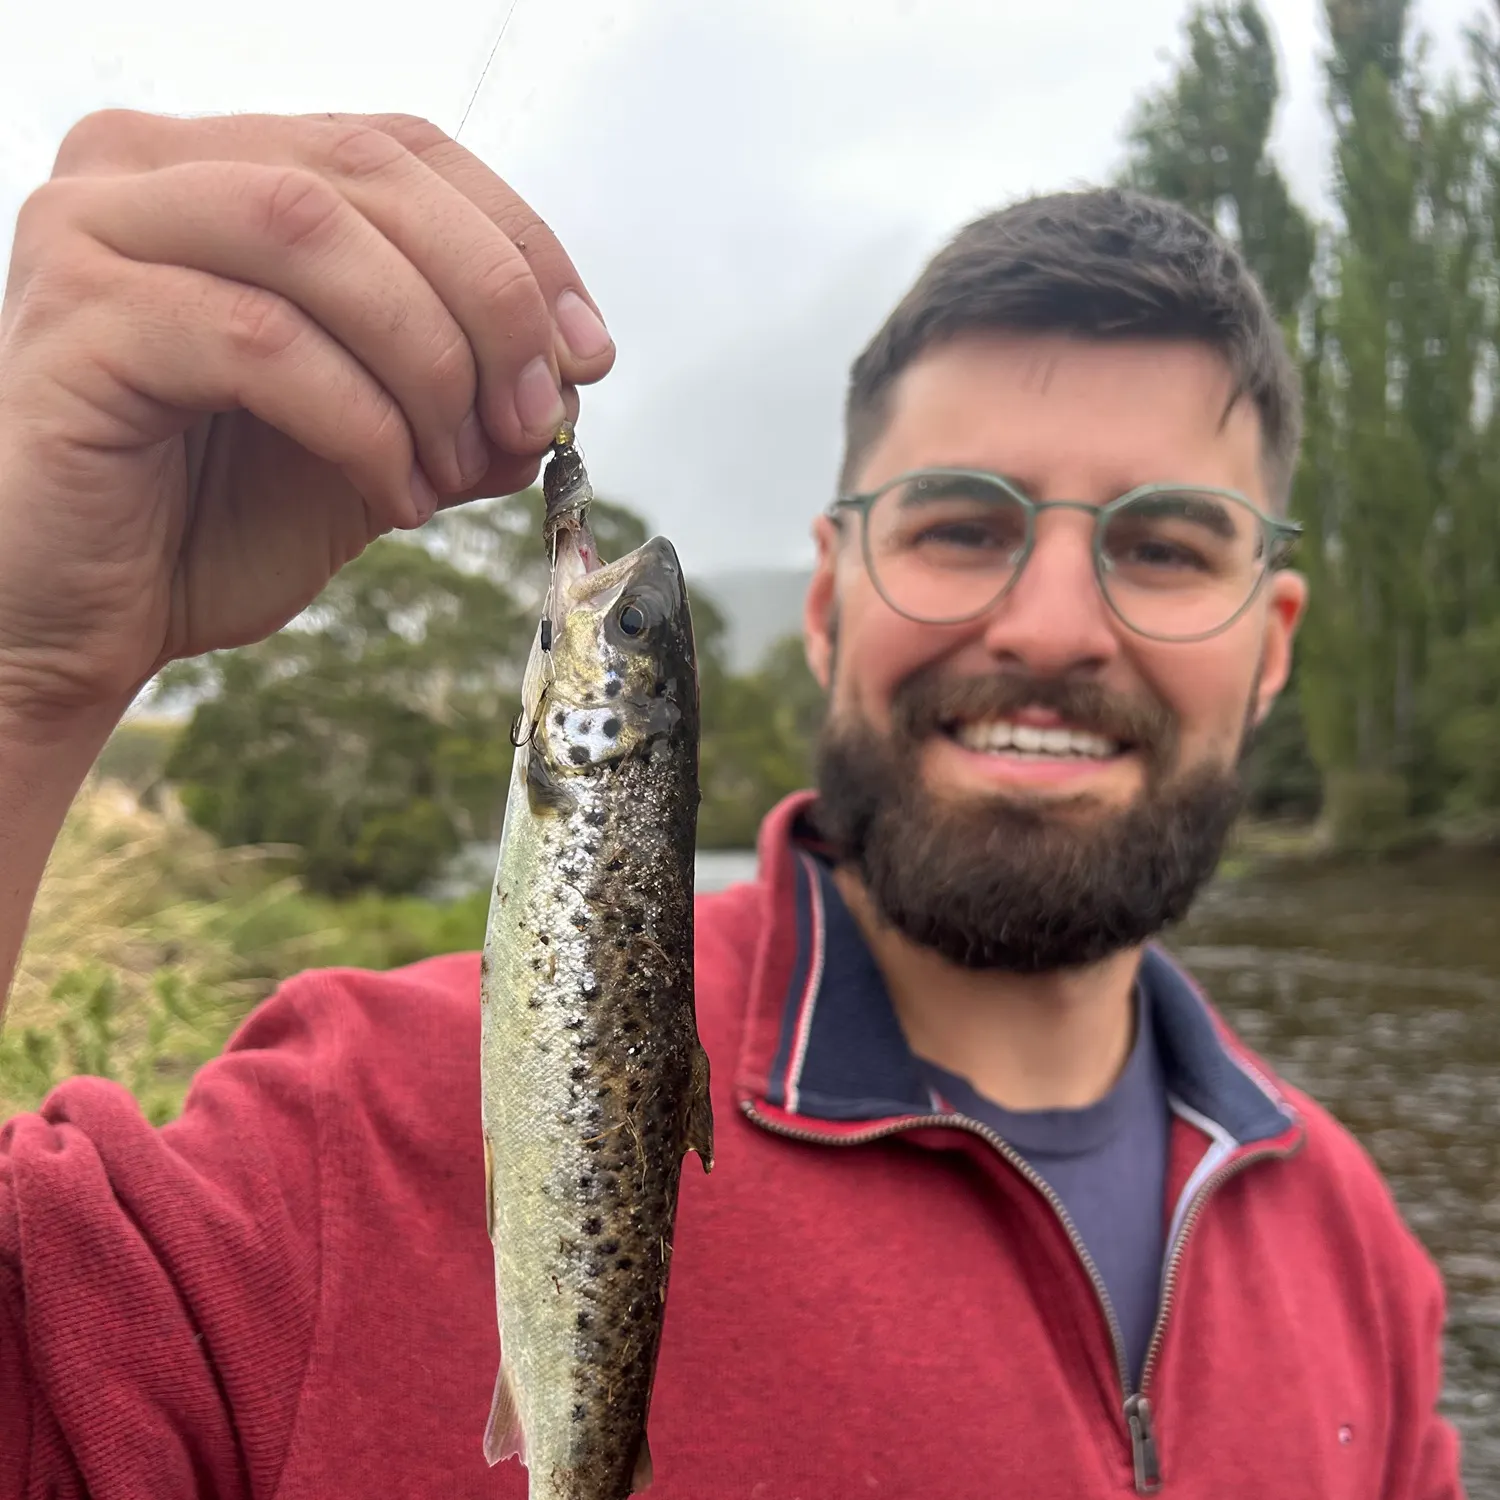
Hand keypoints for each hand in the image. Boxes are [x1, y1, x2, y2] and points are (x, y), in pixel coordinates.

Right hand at [0, 110, 614, 720]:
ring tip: (455, 465)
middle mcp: (149, 169)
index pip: (402, 151)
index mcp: (224, 171)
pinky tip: (393, 492)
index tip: (588, 352)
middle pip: (370, 172)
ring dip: (428, 360)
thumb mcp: (373, 449)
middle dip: (491, 302)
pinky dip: (360, 421)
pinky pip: (261, 341)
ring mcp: (96, 233)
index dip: (518, 244)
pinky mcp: (78, 322)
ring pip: (315, 235)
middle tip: (537, 413)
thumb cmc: (206, 523)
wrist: (81, 621)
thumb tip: (566, 382)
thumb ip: (459, 402)